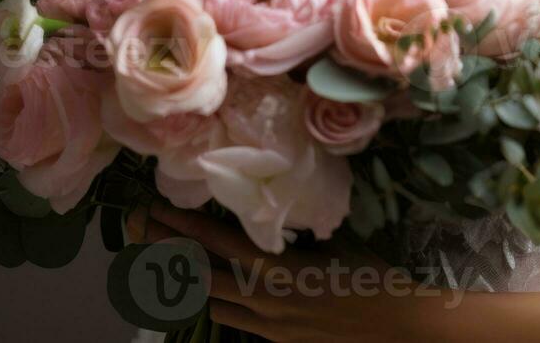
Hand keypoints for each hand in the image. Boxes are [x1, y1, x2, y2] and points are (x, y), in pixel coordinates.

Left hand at [125, 199, 435, 342]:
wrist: (401, 328)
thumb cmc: (375, 278)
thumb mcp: (334, 246)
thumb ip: (296, 237)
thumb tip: (274, 213)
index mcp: (276, 270)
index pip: (214, 244)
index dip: (180, 227)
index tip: (152, 209)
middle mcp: (262, 300)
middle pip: (199, 275)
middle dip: (166, 250)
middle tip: (138, 228)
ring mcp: (267, 325)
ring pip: (212, 301)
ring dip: (189, 279)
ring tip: (167, 258)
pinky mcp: (277, 342)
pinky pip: (236, 320)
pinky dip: (223, 301)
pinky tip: (220, 290)